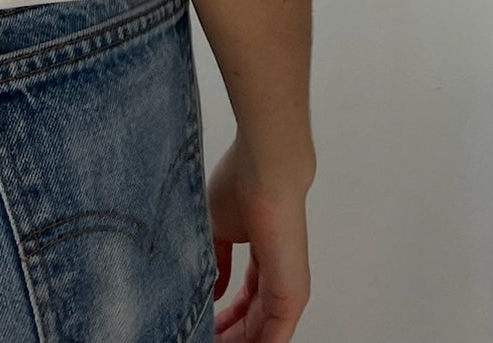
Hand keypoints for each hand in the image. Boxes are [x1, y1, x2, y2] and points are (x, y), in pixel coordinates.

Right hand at [207, 135, 312, 340]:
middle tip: (201, 339)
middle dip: (227, 334)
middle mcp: (278, 279)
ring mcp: (287, 289)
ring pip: (262, 334)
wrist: (264, 166)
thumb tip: (213, 290)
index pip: (246, 302)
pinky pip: (272, 338)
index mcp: (264, 261)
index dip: (223, 318)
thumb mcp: (220, 228)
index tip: (201, 324)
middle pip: (252, 322)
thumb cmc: (242, 183)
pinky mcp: (292, 295)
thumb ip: (219, 263)